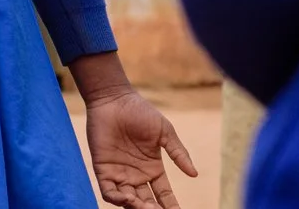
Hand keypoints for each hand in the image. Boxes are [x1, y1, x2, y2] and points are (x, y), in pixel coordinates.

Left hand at [85, 87, 197, 207]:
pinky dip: (118, 199)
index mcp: (152, 169)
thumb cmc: (140, 112)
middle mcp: (136, 176)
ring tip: (146, 207)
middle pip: (146, 203)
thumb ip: (178, 153)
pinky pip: (109, 192)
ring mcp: (119, 174)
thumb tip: (194, 174)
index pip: (163, 195)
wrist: (114, 100)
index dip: (171, 206)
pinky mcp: (103, 170)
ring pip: (128, 202)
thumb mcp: (165, 132)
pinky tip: (128, 198)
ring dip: (137, 208)